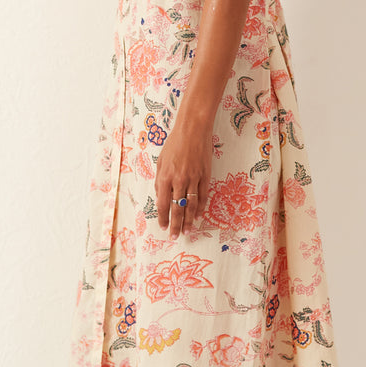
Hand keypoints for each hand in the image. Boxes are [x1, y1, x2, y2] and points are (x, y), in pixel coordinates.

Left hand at [155, 116, 211, 237]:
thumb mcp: (161, 161)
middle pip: (178, 208)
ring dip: (189, 220)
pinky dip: (201, 208)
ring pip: (191, 205)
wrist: (193, 130)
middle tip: (175, 236)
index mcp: (166, 177)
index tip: (163, 227)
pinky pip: (203, 196)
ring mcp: (194, 178)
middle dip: (175, 224)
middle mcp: (179, 180)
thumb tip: (161, 198)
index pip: (163, 203)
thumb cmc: (174, 144)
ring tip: (187, 231)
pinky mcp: (205, 176)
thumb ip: (160, 182)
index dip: (163, 217)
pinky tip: (198, 216)